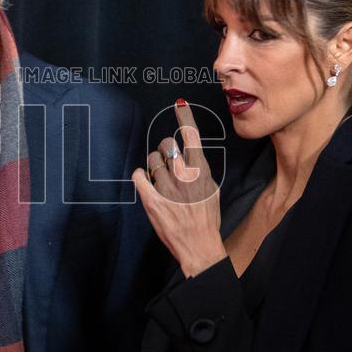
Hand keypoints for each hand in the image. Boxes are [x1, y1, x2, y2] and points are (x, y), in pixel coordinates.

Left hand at [133, 101, 224, 276]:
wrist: (199, 247)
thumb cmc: (207, 220)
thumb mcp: (213, 192)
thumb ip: (201, 172)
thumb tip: (192, 158)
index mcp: (202, 172)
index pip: (192, 137)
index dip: (185, 117)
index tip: (179, 104)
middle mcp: (184, 176)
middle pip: (167, 145)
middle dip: (165, 150)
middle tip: (167, 161)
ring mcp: (168, 188)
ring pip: (152, 160)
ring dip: (153, 165)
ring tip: (159, 178)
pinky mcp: (152, 200)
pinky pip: (139, 176)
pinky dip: (140, 176)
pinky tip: (145, 181)